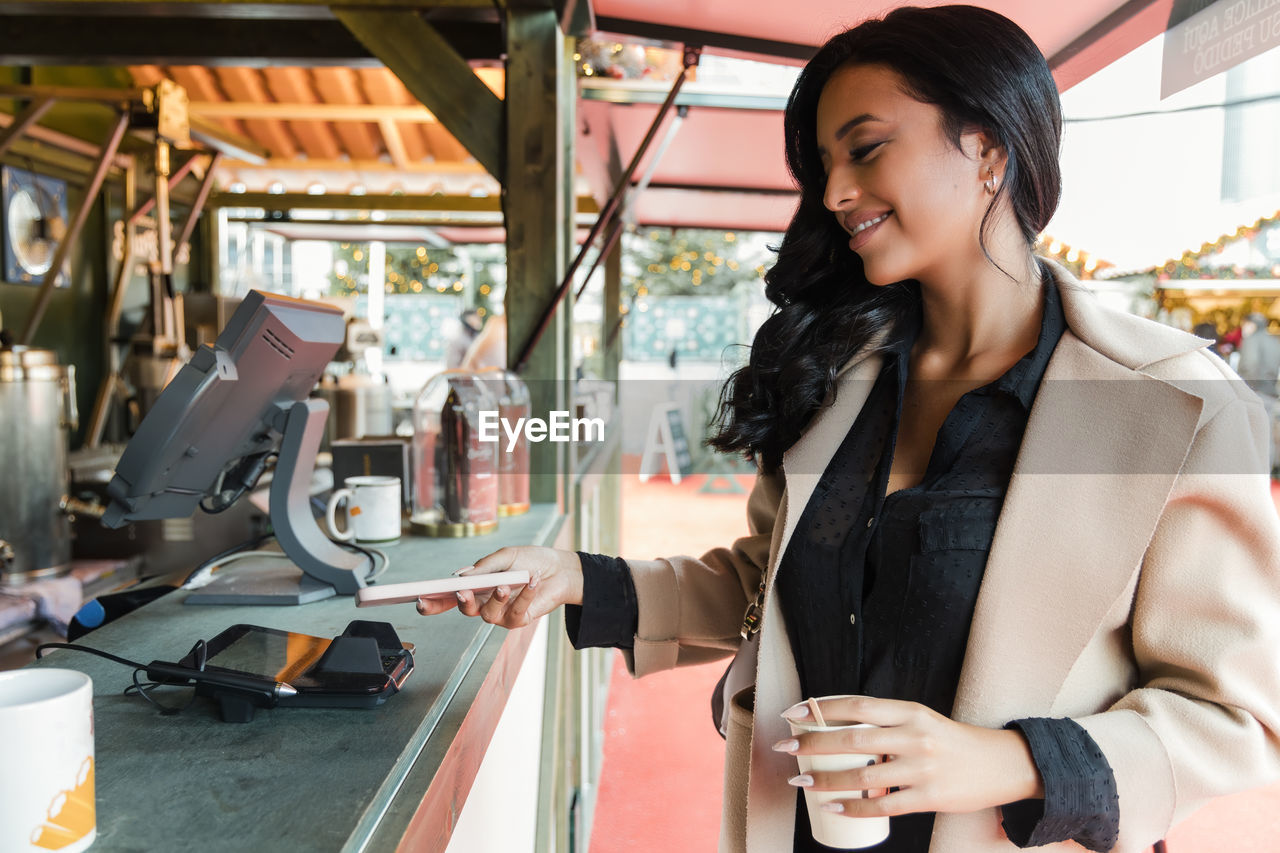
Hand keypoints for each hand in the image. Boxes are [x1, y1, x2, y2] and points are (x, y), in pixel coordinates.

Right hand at [415, 546, 583, 628]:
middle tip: (460, 593)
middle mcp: (484, 602)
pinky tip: (532, 582)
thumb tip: (459, 576)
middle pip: (464, 609)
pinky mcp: (518, 620)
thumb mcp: (506, 556)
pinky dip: (524, 596)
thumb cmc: (530, 560)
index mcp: (476, 586)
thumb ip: (484, 567)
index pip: (448, 597)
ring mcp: (500, 614)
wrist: (561, 569)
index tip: (420, 598)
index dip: (433, 601)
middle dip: (460, 603)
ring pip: (487, 614)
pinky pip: (515, 613)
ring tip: (505, 586)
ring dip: (495, 599)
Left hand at [774, 696, 1043, 816]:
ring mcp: (923, 769)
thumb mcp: (921, 720)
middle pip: (854, 739)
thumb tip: (837, 732)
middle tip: (785, 746)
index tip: (793, 712)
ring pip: (863, 775)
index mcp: (911, 712)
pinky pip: (884, 805)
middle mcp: (915, 737)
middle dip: (813, 742)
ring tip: (800, 781)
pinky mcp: (930, 797)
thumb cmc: (951, 741)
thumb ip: (885, 724)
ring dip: (826, 780)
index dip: (822, 708)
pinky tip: (833, 807)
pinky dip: (854, 807)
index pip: (857, 706)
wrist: (1001, 764)